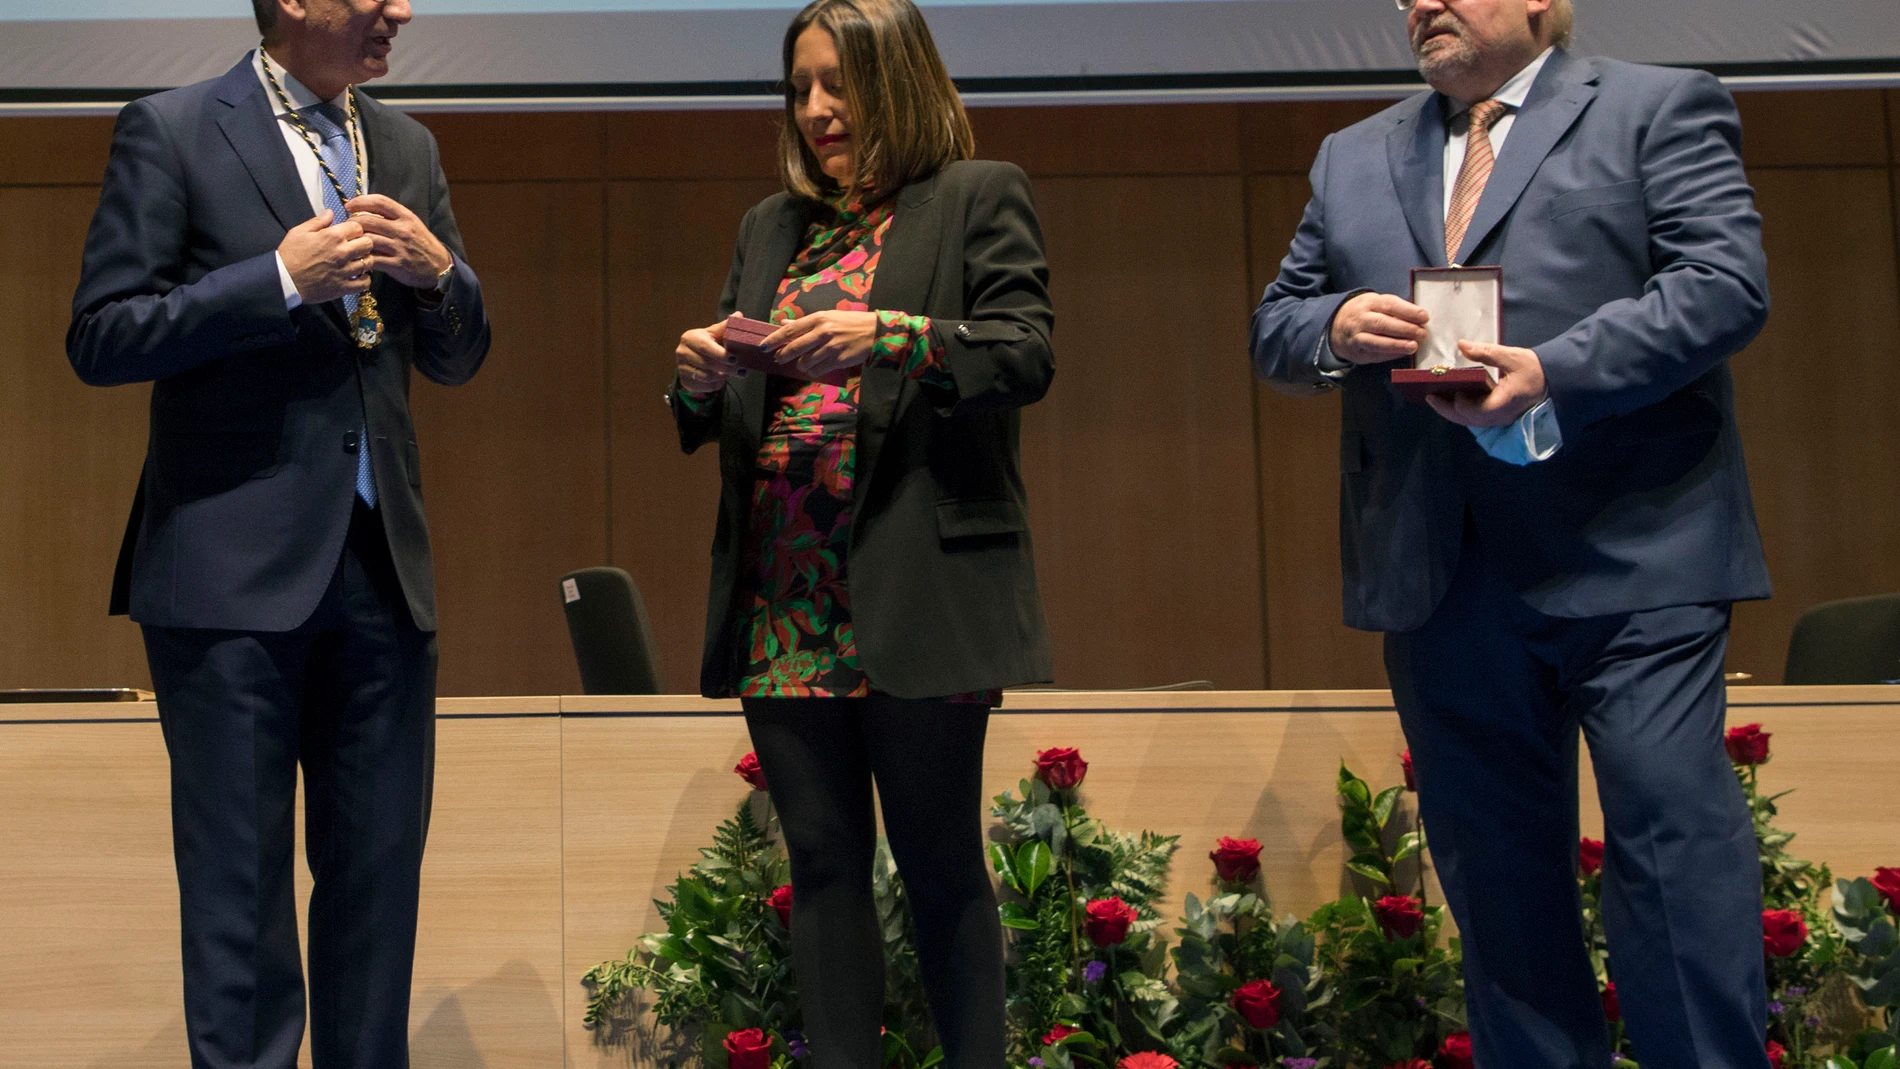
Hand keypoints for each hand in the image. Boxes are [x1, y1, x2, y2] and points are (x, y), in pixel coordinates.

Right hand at [279, 211, 372, 304]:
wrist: (283, 280)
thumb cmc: (289, 254)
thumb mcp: (299, 232)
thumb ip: (318, 221)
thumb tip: (331, 212)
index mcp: (332, 236)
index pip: (358, 227)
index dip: (355, 229)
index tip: (350, 233)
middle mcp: (342, 252)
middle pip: (368, 243)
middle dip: (364, 243)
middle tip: (356, 246)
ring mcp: (344, 271)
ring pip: (369, 262)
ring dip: (365, 261)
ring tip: (356, 261)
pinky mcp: (343, 287)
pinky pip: (365, 283)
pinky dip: (364, 279)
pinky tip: (357, 276)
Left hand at [343, 194, 452, 289]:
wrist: (438, 266)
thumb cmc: (421, 243)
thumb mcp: (411, 224)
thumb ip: (391, 216)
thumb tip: (365, 209)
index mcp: (406, 216)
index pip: (380, 202)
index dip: (361, 201)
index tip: (349, 206)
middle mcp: (403, 230)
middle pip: (368, 220)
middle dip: (352, 223)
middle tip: (346, 227)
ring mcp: (400, 248)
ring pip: (368, 239)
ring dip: (355, 241)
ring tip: (350, 242)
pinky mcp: (397, 264)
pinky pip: (373, 259)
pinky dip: (362, 258)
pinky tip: (359, 257)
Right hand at [676, 315, 738, 394]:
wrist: (694, 357)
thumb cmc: (708, 343)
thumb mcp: (715, 333)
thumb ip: (726, 327)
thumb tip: (739, 315)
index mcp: (690, 337)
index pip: (705, 347)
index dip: (721, 354)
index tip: (735, 359)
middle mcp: (682, 352)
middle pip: (707, 364)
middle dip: (726, 368)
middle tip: (741, 371)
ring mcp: (681, 367)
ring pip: (706, 377)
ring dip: (722, 377)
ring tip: (731, 373)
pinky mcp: (685, 380)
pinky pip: (704, 387)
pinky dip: (716, 385)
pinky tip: (721, 379)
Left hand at [761, 309, 878, 378]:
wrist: (873, 332)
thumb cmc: (849, 323)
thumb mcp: (827, 317)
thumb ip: (805, 322)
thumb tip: (784, 323)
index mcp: (818, 318)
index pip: (790, 330)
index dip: (774, 339)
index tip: (763, 345)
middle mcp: (823, 331)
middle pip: (794, 347)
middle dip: (783, 355)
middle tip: (778, 359)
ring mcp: (831, 346)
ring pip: (806, 362)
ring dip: (801, 365)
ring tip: (803, 364)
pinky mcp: (838, 359)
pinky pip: (818, 370)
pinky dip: (813, 372)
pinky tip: (815, 368)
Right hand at [1329, 292, 1428, 364]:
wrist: (1335, 325)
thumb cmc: (1365, 313)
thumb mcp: (1375, 303)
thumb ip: (1394, 310)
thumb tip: (1419, 319)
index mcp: (1369, 303)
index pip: (1389, 305)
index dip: (1408, 311)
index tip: (1424, 317)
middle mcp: (1361, 319)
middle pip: (1383, 323)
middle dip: (1405, 329)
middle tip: (1422, 334)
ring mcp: (1356, 336)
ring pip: (1376, 341)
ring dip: (1396, 345)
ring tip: (1413, 347)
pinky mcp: (1356, 352)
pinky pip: (1374, 354)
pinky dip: (1389, 355)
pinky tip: (1402, 354)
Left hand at [1426, 340, 1547, 427]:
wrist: (1552, 380)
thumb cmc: (1534, 368)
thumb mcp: (1512, 356)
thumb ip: (1486, 352)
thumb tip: (1462, 345)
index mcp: (1504, 403)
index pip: (1477, 411)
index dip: (1461, 403)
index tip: (1453, 389)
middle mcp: (1500, 416)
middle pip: (1468, 419)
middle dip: (1447, 409)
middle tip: (1429, 396)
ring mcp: (1499, 418)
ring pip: (1471, 421)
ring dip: (1452, 411)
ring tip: (1435, 398)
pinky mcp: (1498, 416)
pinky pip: (1476, 418)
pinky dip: (1462, 411)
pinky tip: (1452, 399)